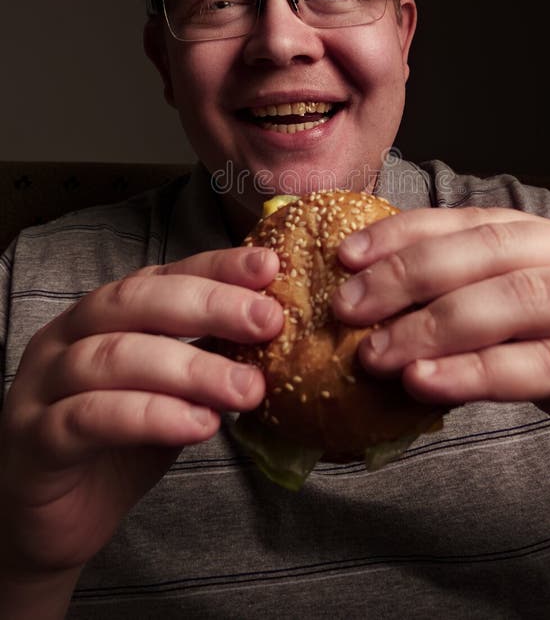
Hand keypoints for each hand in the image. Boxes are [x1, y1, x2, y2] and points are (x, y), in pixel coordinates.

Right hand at [0, 247, 282, 582]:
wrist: (52, 521)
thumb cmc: (118, 444)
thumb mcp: (171, 392)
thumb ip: (206, 358)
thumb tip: (276, 334)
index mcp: (103, 314)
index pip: (162, 276)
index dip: (216, 268)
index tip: (269, 267)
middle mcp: (68, 336)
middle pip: (135, 302)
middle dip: (209, 306)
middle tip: (267, 322)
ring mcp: (44, 384)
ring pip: (114, 357)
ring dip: (190, 368)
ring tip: (246, 389)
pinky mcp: (35, 438)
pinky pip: (89, 418)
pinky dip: (149, 416)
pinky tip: (197, 424)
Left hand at [331, 207, 549, 506]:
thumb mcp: (535, 332)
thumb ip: (480, 317)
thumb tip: (384, 321)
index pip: (479, 222)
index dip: (409, 233)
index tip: (347, 255)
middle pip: (495, 249)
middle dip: (411, 273)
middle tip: (348, 307)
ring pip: (522, 297)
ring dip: (437, 323)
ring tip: (377, 353)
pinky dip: (482, 371)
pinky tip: (429, 384)